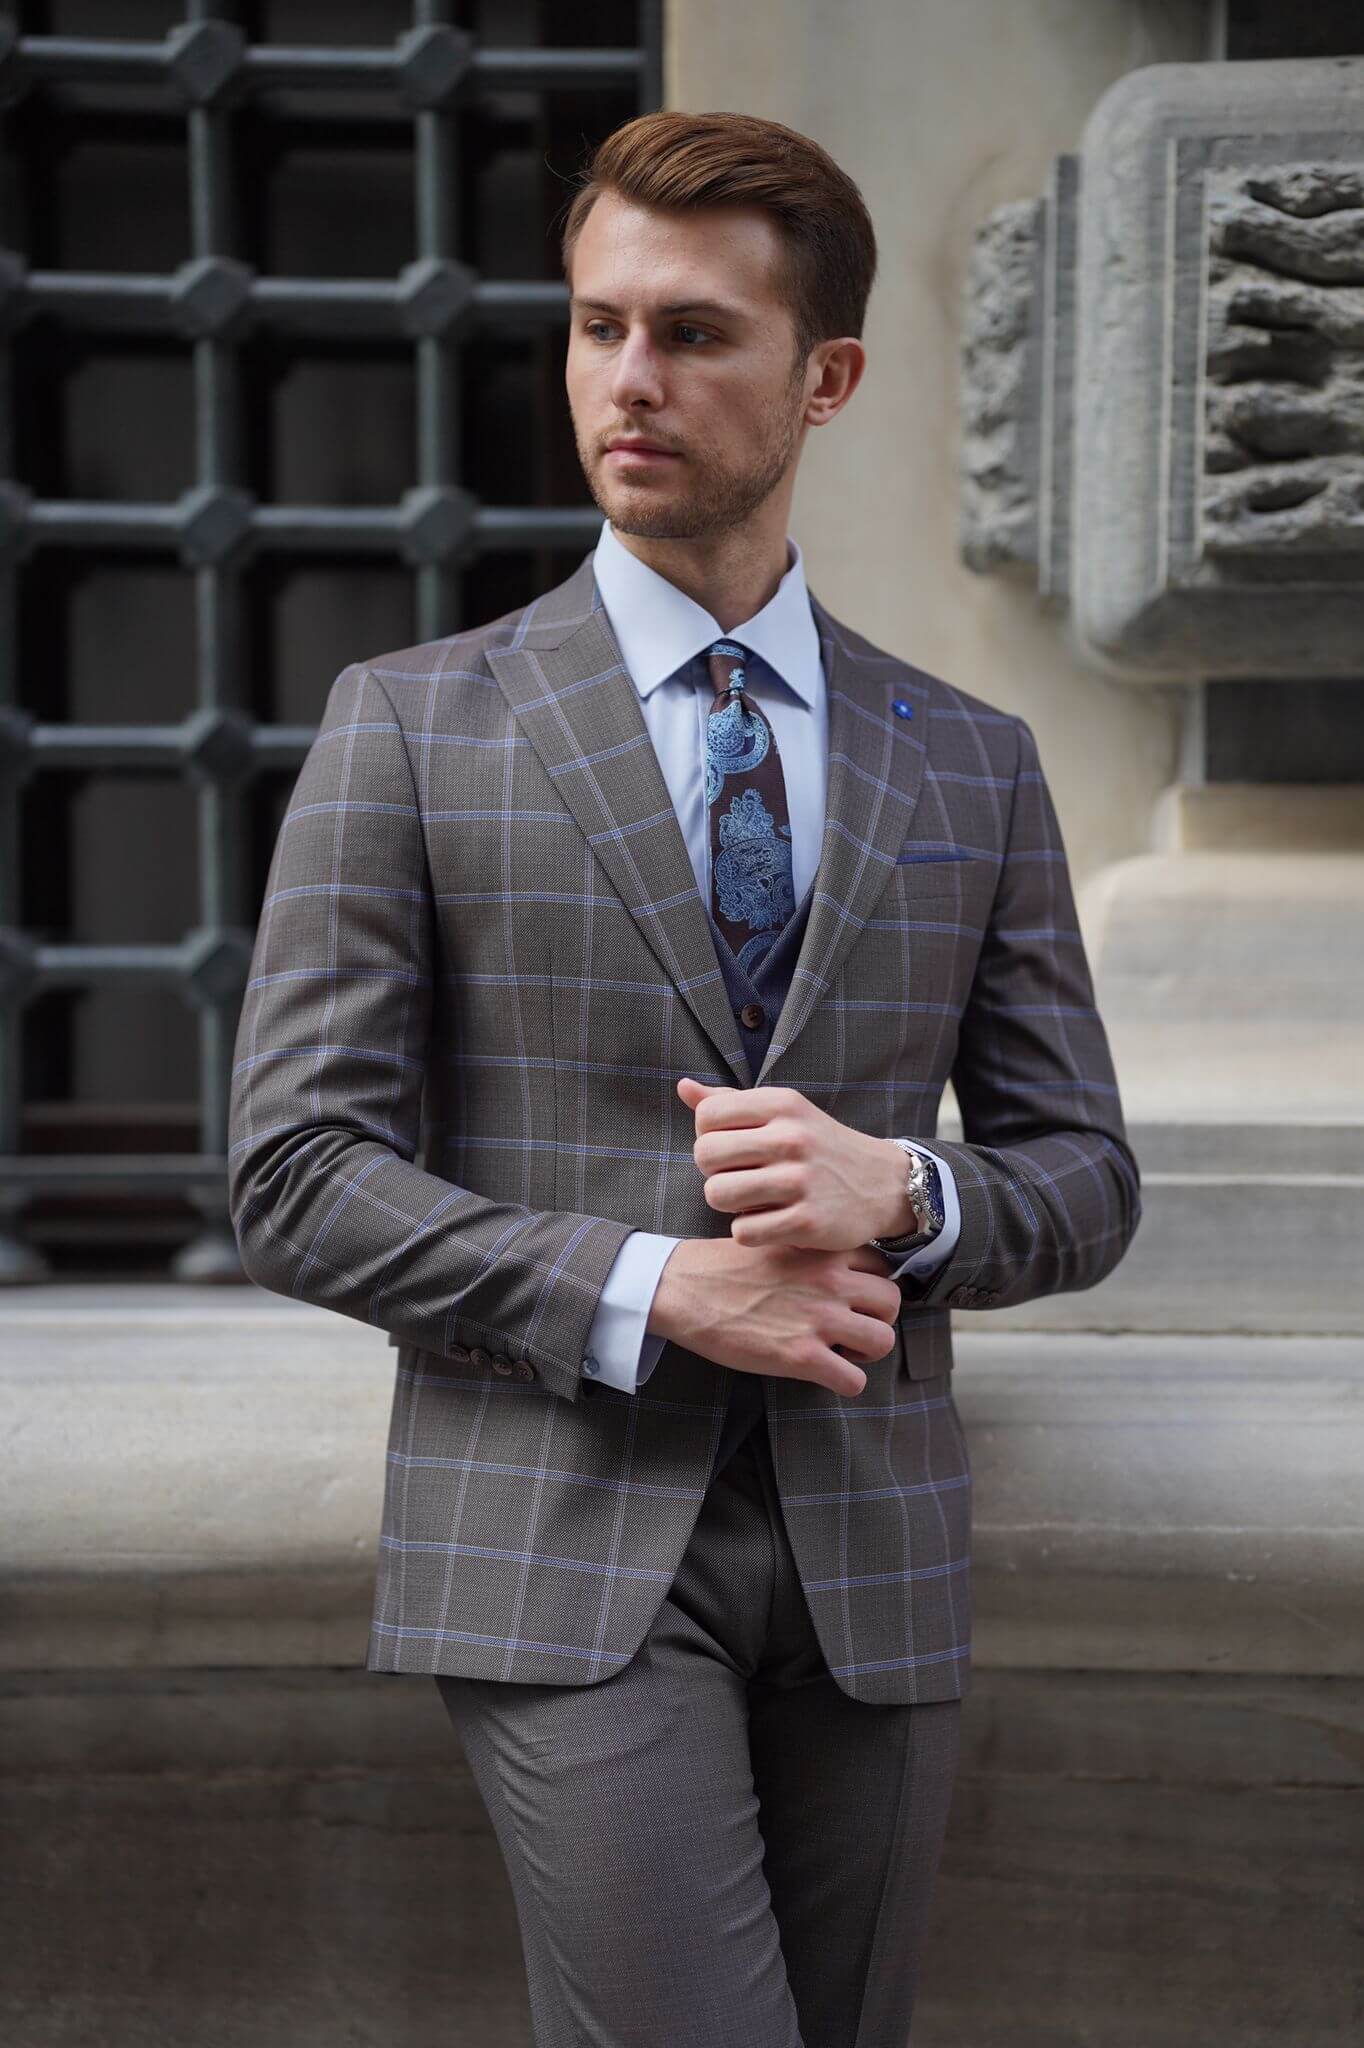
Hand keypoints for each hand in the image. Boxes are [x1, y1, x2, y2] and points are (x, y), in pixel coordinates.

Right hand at [649, 1236, 900, 1396]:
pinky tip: (823, 1373)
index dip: (869, 1284)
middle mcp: (830, 1281)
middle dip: (877, 1318)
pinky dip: (845, 1382)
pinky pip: (854, 1380)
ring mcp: (819, 1319)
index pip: (881, 1266)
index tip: (851, 1297)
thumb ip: (812, 1253)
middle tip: (851, 1328)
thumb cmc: (722, 1266)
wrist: (684, 1288)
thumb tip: (836, 1270)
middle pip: (892, 1302)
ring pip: (883, 1342)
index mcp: (824, 1250)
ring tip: (841, 1352)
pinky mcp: (802, 1356)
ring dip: (866, 1353)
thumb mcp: (776, 1240)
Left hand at [677, 1078, 913, 1254]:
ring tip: (750, 1200)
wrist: (883, 1185)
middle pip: (705, 1155)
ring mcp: (800, 1181)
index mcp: (782, 1105)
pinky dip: (750, 1231)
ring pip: (718, 1194)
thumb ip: (731, 1102)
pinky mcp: (807, 1222)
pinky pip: (743, 1231)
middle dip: (713, 1170)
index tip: (731, 1147)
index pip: (707, 1115)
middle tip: (737, 1176)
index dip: (708, 1135)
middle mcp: (791, 1138)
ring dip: (728, 1203)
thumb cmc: (820, 1147)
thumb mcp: (784, 1113)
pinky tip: (769, 1222)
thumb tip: (684, 1087)